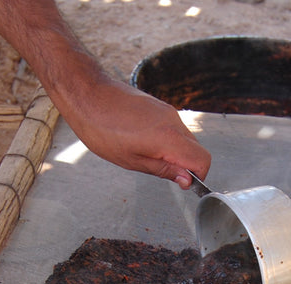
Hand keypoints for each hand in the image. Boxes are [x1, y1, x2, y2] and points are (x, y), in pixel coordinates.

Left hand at [0, 0, 210, 187]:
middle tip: (159, 171)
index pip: (202, 160)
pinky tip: (143, 142)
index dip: (196, 176)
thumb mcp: (131, 160)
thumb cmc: (102, 130)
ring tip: (146, 155)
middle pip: (196, 150)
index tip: (180, 183)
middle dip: (185, 165)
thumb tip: (188, 180)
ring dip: (175, 153)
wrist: (87, 94)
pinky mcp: (160, 107)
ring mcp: (168, 112)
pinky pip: (174, 128)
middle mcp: (174, 122)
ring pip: (186, 139)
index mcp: (169, 138)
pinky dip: (168, 141)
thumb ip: (164, 170)